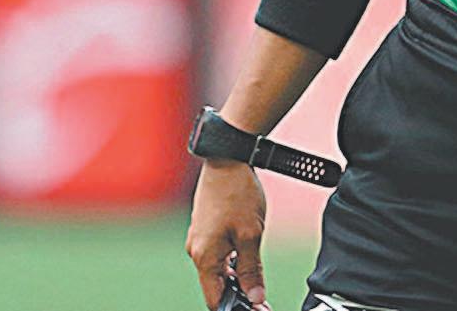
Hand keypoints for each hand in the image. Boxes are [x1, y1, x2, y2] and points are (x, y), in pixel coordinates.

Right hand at [186, 160, 270, 310]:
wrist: (227, 159)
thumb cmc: (238, 194)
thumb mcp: (251, 235)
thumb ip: (251, 269)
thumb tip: (255, 297)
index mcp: (204, 257)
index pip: (214, 298)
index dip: (235, 307)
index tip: (255, 308)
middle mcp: (196, 250)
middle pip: (215, 284)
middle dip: (237, 292)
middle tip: (261, 297)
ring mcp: (198, 238)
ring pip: (217, 268)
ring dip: (235, 275)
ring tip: (257, 278)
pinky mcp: (204, 227)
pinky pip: (216, 252)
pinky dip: (230, 259)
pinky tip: (245, 255)